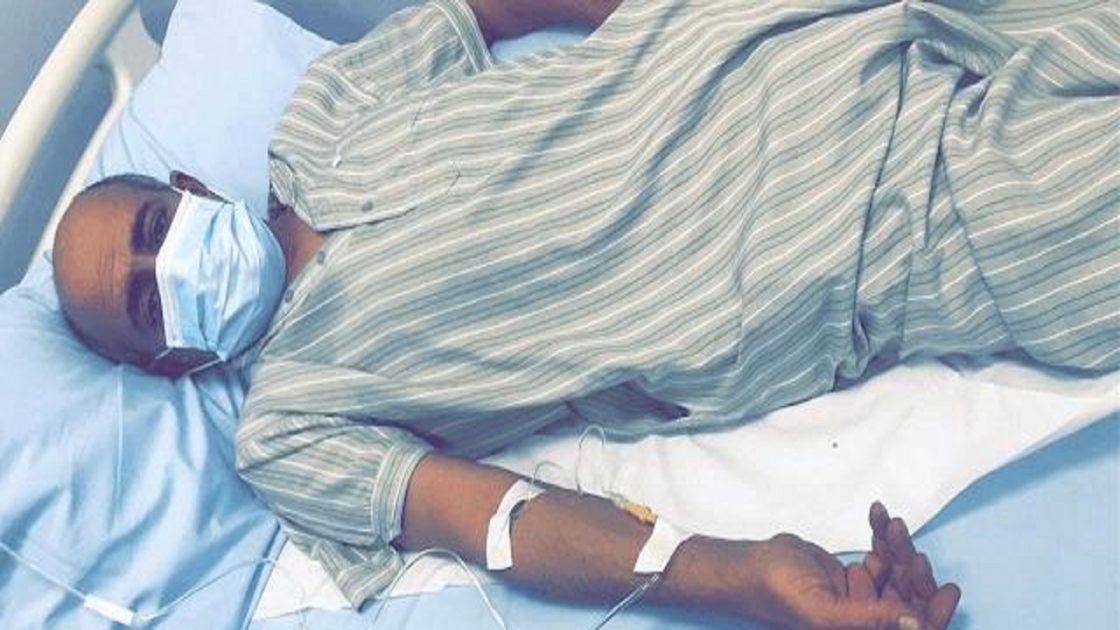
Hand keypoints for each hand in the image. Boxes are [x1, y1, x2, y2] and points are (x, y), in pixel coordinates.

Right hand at [740, 502, 959, 629]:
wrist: (750, 565)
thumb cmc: (777, 593)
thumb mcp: (825, 611)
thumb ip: (871, 619)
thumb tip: (918, 625)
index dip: (934, 616)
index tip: (949, 591)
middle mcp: (868, 623)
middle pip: (909, 603)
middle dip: (912, 572)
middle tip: (907, 544)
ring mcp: (863, 601)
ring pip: (898, 576)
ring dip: (897, 547)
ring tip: (890, 522)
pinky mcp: (854, 578)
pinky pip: (882, 559)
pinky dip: (883, 537)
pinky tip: (878, 516)